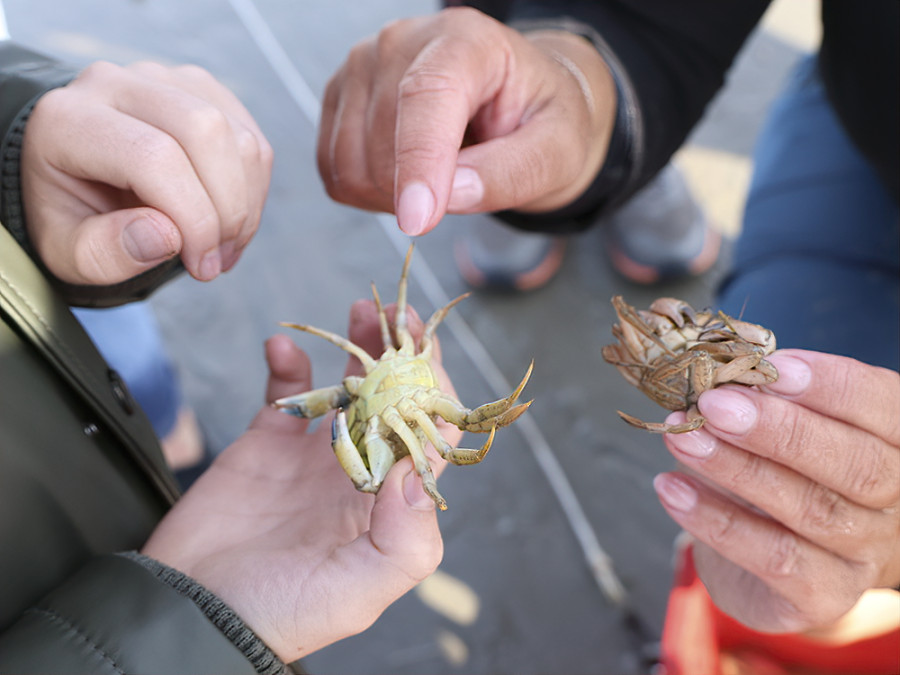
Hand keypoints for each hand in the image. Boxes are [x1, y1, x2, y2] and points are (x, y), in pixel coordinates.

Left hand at [22, 61, 272, 283]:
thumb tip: (168, 236)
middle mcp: (114, 85)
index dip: (192, 218)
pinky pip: (252, 141)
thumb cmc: (70, 220)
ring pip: (238, 136)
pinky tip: (231, 221)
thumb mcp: (70, 254)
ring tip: (224, 246)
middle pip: (204, 130)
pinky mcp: (201, 91)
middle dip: (228, 208)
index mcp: (68, 120)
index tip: (201, 266)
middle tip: (217, 259)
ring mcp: (163, 80)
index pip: (152, 156)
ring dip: (246, 204)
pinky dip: (253, 191)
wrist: (74, 185)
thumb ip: (107, 252)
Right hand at [142, 300, 456, 661]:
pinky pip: (285, 390)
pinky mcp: (267, 442)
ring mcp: (313, 453)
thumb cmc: (280, 612)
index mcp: (389, 503)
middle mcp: (358, 470)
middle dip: (402, 354)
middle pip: (394, 399)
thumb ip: (404, 539)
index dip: (435, 390)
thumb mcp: (357, 590)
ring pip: (347, 385)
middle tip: (401, 313)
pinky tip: (282, 348)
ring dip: (357, 346)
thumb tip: (419, 473)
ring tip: (362, 311)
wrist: (190, 608)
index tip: (427, 351)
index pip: (428, 435)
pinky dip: (286, 363)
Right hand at [318, 6, 615, 235]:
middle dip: (420, 191)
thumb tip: (453, 196)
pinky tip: (409, 175)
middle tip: (467, 182)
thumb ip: (512, 173)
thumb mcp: (556, 151)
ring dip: (393, 196)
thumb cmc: (539, 123)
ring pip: (351, 164)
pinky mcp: (339, 98)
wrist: (516, 104)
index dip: (418, 162)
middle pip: (382, 142)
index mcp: (466, 40)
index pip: (426, 96)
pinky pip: (336, 172)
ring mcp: (361, 67)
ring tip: (441, 173)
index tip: (418, 220)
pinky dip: (370, 193)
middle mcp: (402, 42)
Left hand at [654, 349, 899, 631]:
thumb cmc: (777, 472)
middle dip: (780, 430)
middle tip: (714, 404)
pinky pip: (773, 558)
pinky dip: (715, 520)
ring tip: (681, 439)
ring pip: (809, 509)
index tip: (773, 367)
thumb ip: (761, 399)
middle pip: (856, 464)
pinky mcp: (822, 596)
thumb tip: (717, 374)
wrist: (771, 563)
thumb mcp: (775, 427)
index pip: (884, 407)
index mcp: (893, 443)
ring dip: (736, 468)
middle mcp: (893, 501)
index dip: (833, 387)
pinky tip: (671, 489)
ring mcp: (863, 554)